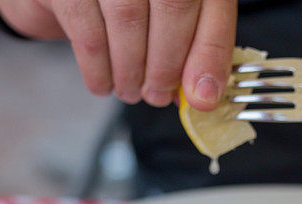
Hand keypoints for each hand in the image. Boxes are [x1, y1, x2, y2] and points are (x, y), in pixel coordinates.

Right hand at [0, 0, 236, 109]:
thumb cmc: (132, 5)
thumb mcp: (171, 21)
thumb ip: (192, 50)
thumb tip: (201, 96)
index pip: (213, 5)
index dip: (210, 54)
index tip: (201, 96)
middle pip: (174, 8)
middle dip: (167, 66)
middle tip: (157, 95)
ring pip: (129, 20)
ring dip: (132, 71)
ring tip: (131, 90)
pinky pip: (88, 32)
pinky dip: (98, 69)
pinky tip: (104, 83)